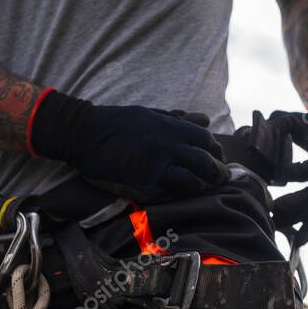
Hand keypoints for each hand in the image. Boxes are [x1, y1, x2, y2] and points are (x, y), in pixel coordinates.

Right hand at [29, 89, 229, 202]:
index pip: (206, 141)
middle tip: (221, 178)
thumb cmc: (117, 122)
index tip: (217, 158)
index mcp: (171, 128)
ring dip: (200, 187)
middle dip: (218, 173)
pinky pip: (169, 194)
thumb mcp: (151, 113)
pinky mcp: (143, 185)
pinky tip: (179, 194)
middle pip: (205, 163)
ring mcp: (156, 168)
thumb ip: (179, 119)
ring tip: (202, 188)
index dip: (215, 151)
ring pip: (191, 182)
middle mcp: (168, 147)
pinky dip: (178, 195)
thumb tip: (204, 120)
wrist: (86, 134)